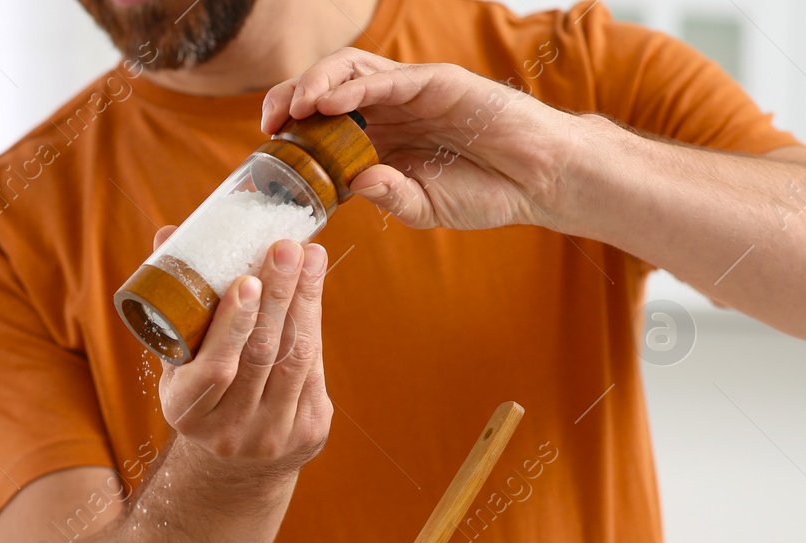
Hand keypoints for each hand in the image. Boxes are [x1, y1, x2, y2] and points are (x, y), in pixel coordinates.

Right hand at [156, 230, 332, 479]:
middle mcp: (229, 431)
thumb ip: (179, 305)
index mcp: (187, 412)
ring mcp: (272, 435)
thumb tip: (170, 234)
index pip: (214, 368)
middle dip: (277, 296)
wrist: (236, 464)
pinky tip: (312, 284)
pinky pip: (314, 368)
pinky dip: (313, 321)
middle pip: (261, 356)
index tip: (247, 279)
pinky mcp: (308, 432)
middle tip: (286, 247)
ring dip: (303, 300)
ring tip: (307, 254)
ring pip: (295, 358)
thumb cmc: (204, 392)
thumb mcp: (180, 362)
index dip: (233, 325)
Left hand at [260, 48, 581, 230]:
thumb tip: (353, 186)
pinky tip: (330, 102)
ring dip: (316, 84)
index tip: (267, 150)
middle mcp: (389, 109)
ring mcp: (413, 93)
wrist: (539, 181)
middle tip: (270, 123)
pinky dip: (356, 87)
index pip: (322, 124)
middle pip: (327, 90)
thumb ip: (389, 196)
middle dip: (291, 99)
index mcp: (379, 138)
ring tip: (294, 107)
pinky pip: (390, 78)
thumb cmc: (484, 192)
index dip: (291, 130)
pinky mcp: (439, 83)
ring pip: (352, 72)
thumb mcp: (423, 207)